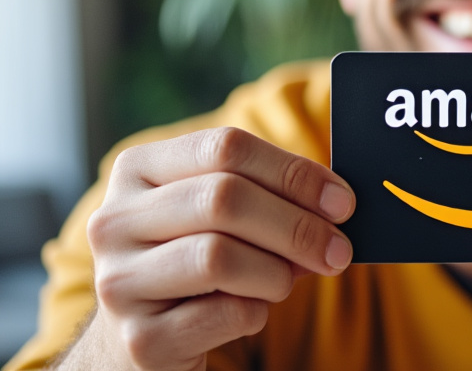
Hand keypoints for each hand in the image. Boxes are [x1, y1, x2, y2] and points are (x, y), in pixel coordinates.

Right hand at [75, 127, 354, 370]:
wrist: (146, 337)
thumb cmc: (199, 257)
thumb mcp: (221, 215)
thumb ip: (267, 195)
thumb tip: (336, 202)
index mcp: (138, 168)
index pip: (226, 147)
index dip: (294, 173)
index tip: (342, 202)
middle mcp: (114, 219)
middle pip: (223, 198)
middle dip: (296, 225)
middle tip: (338, 249)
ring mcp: (117, 280)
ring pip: (217, 256)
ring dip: (276, 271)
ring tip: (287, 280)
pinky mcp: (138, 339)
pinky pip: (221, 314)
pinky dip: (255, 311)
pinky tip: (254, 309)